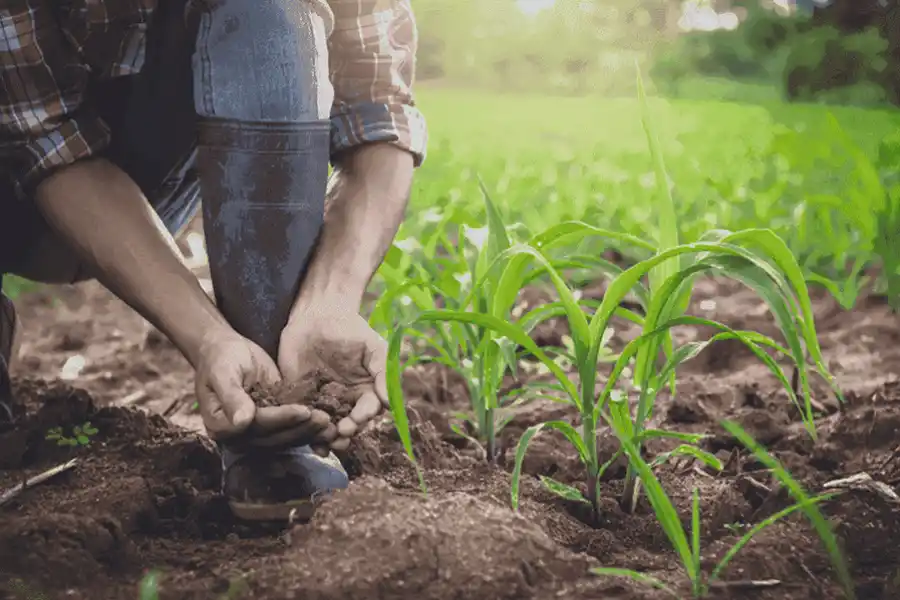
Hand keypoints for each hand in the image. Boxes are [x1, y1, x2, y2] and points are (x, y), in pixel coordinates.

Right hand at [195, 328, 330, 449]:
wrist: (226, 351)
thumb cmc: (220, 358)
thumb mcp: (222, 372)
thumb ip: (231, 396)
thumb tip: (242, 422)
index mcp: (221, 426)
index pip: (256, 426)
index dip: (280, 419)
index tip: (303, 410)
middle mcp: (240, 436)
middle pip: (274, 437)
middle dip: (301, 427)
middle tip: (325, 418)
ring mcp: (258, 432)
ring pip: (286, 437)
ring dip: (310, 431)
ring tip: (331, 423)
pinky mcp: (274, 424)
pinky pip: (292, 428)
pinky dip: (310, 427)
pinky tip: (329, 422)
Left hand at [278, 305, 388, 452]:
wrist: (316, 317)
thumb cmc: (349, 329)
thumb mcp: (372, 346)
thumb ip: (383, 371)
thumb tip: (390, 401)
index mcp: (366, 390)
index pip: (368, 409)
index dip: (363, 417)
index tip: (356, 420)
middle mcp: (347, 401)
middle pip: (350, 425)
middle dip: (345, 432)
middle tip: (339, 434)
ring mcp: (324, 403)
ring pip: (328, 427)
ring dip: (327, 438)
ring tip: (323, 443)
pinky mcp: (301, 400)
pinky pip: (304, 419)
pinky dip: (305, 431)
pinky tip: (307, 442)